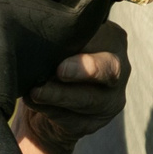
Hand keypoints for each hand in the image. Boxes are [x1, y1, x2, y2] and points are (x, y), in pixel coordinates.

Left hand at [16, 22, 127, 153]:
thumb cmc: (49, 57)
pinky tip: (34, 102)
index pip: (104, 35)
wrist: (43, 99)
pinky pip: (74, 119)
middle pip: (110, 69)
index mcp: (111, 39)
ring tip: (35, 91)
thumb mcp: (55, 40)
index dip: (84, 38)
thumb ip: (56, 33)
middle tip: (59, 70)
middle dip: (85, 69)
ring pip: (89, 99)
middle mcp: (118, 68)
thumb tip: (39, 31)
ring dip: (59, 95)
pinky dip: (50, 110)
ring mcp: (110, 99)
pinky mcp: (95, 122)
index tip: (61, 39)